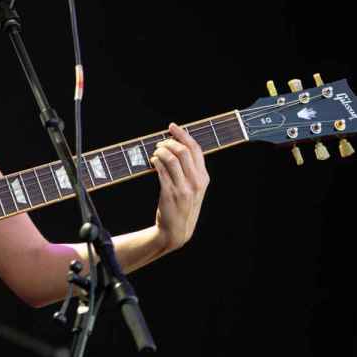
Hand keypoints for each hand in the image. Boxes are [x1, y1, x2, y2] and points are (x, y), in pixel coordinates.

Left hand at [150, 123, 209, 251]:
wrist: (177, 230)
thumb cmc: (184, 206)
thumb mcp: (195, 188)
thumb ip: (191, 170)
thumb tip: (178, 146)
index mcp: (204, 178)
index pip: (196, 149)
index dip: (183, 134)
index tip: (172, 127)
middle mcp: (196, 182)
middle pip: (183, 151)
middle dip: (169, 142)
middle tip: (160, 143)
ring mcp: (183, 188)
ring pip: (171, 159)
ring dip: (160, 151)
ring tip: (155, 152)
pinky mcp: (170, 193)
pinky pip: (161, 171)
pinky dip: (155, 162)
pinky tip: (152, 161)